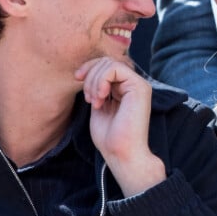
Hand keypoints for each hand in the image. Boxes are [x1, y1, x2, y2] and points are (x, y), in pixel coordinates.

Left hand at [75, 58, 165, 196]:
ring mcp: (138, 84)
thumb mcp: (98, 106)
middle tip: (88, 98)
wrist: (121, 154)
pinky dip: (102, 80)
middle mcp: (133, 84)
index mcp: (124, 88)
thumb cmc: (110, 138)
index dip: (88, 68)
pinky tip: (101, 98)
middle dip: (90, 75)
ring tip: (94, 101)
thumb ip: (96, 88)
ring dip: (94, 81)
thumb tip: (86, 72)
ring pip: (109, 63)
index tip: (76, 79)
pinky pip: (115, 68)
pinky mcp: (139, 87)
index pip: (105, 64)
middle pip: (106, 61)